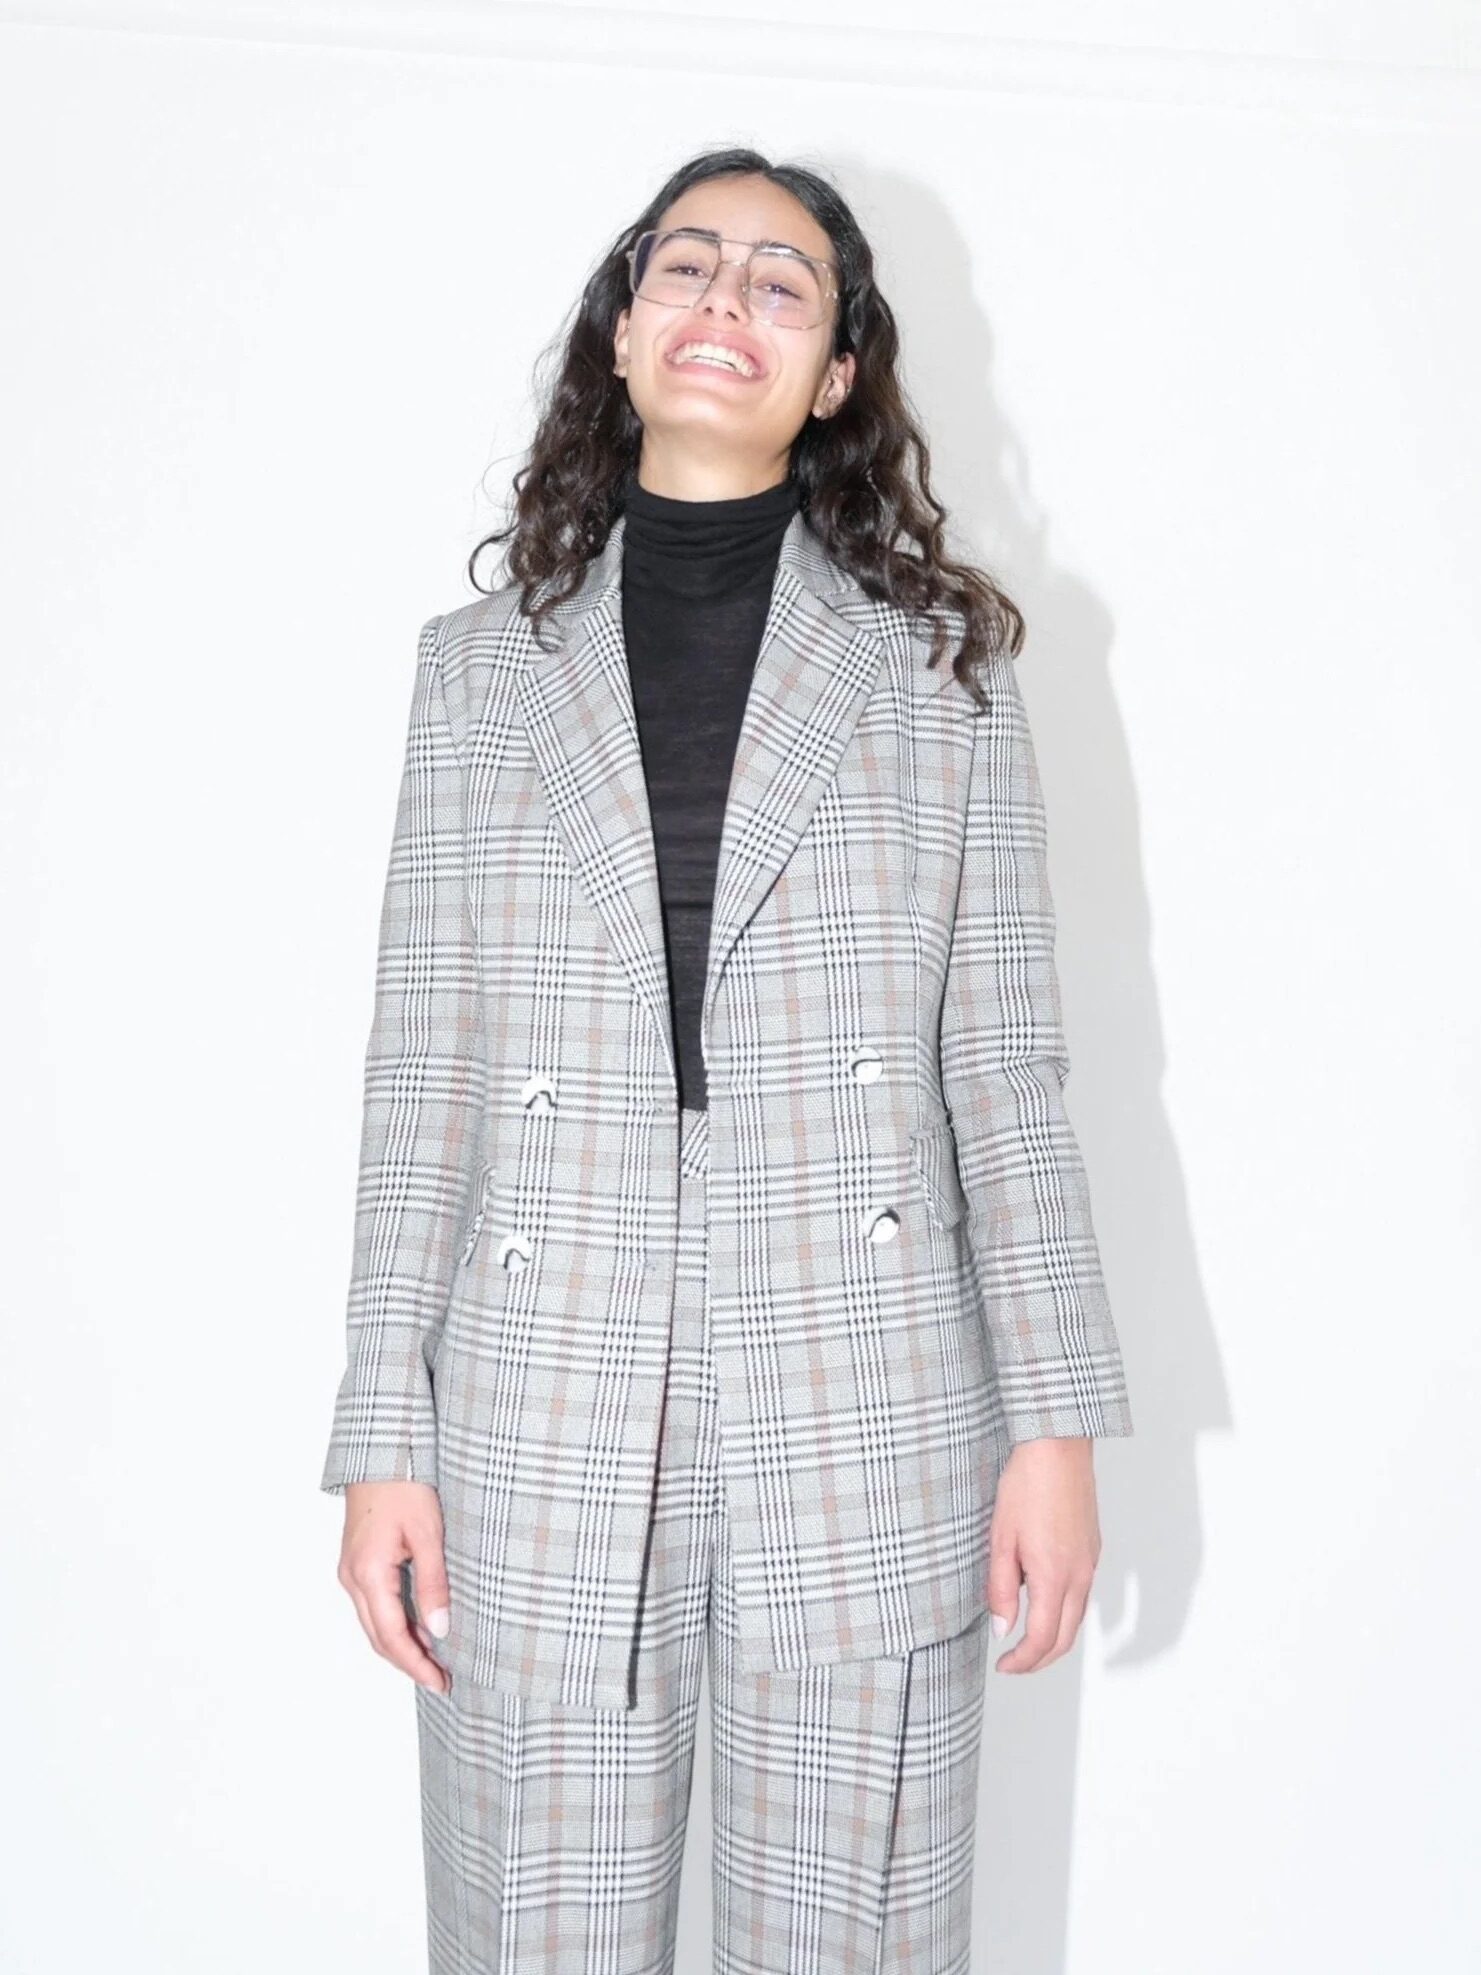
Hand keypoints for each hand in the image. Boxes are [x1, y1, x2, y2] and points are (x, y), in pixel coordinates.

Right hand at [336, 1481, 451, 1693]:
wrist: (382, 1452)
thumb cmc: (406, 1485)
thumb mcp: (429, 1534)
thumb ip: (433, 1584)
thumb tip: (439, 1631)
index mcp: (368, 1573)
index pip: (391, 1636)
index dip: (415, 1664)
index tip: (440, 1682)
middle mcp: (352, 1577)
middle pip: (378, 1637)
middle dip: (409, 1662)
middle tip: (441, 1680)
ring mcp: (351, 1571)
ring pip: (374, 1623)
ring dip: (401, 1645)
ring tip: (435, 1660)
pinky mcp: (357, 1562)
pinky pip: (374, 1605)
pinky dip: (394, 1623)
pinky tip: (418, 1627)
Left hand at [985, 1437, 1101, 1673]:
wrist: (1058, 1449)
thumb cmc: (1027, 1485)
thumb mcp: (1000, 1539)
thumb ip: (1001, 1589)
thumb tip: (1003, 1628)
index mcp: (1054, 1576)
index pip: (1042, 1639)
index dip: (1023, 1661)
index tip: (1004, 1666)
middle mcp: (1079, 1576)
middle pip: (1065, 1638)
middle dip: (1039, 1659)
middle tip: (1013, 1663)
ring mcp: (1089, 1564)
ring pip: (1076, 1618)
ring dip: (1053, 1638)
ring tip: (1024, 1639)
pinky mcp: (1092, 1551)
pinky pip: (1081, 1595)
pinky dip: (1063, 1612)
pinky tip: (1042, 1603)